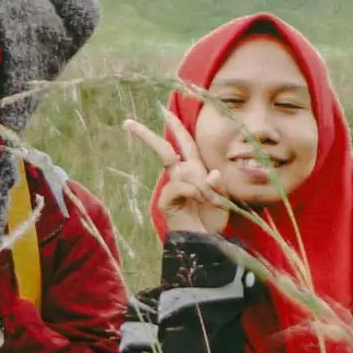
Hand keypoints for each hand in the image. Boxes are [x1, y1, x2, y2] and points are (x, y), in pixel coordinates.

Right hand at [124, 107, 231, 236]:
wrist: (205, 242)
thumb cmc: (213, 220)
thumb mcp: (223, 198)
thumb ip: (218, 185)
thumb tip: (213, 174)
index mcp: (194, 170)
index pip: (184, 143)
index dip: (176, 126)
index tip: (165, 111)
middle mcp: (181, 175)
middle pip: (164, 149)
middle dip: (148, 135)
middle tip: (130, 123)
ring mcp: (172, 187)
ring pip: (178, 168)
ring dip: (199, 181)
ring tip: (212, 200)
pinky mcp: (166, 200)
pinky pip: (180, 185)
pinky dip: (194, 191)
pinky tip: (201, 201)